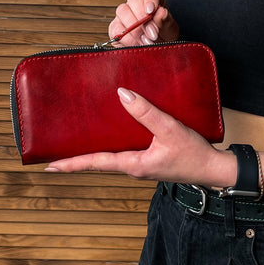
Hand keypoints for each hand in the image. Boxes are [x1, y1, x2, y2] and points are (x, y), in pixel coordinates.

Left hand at [46, 88, 236, 187]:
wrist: (213, 170)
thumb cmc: (194, 154)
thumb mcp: (170, 130)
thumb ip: (146, 112)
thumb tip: (122, 94)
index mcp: (134, 164)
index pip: (96, 163)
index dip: (72, 164)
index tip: (50, 166)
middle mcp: (134, 166)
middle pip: (98, 162)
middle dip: (77, 160)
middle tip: (55, 156)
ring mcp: (141, 164)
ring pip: (110, 157)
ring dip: (92, 153)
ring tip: (76, 145)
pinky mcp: (149, 159)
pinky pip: (124, 152)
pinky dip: (110, 147)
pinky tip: (111, 135)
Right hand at [109, 0, 179, 45]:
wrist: (157, 52)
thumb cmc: (164, 36)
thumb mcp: (170, 29)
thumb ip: (166, 20)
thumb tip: (161, 12)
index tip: (151, 11)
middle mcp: (136, 3)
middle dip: (143, 18)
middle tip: (153, 33)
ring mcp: (124, 14)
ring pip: (122, 11)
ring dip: (135, 29)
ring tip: (147, 41)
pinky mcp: (115, 27)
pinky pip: (117, 29)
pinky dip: (127, 38)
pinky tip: (137, 44)